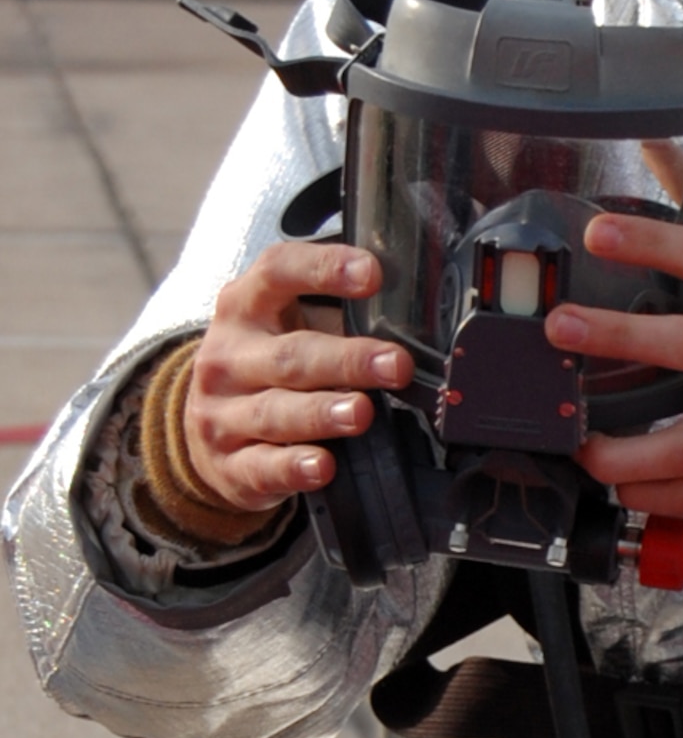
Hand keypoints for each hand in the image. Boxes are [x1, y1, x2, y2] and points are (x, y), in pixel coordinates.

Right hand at [183, 242, 413, 511]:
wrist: (208, 428)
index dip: (325, 269)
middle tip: (396, 364)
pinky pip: (262, 467)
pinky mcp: (228, 465)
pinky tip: (322, 466)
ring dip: (323, 413)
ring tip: (361, 413)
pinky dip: (293, 468)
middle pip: (291, 355)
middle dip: (347, 360)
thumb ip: (341, 317)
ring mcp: (222, 413)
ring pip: (276, 412)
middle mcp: (228, 356)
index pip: (279, 272)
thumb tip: (418, 315)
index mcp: (246, 305)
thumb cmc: (266, 363)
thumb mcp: (290, 325)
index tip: (371, 274)